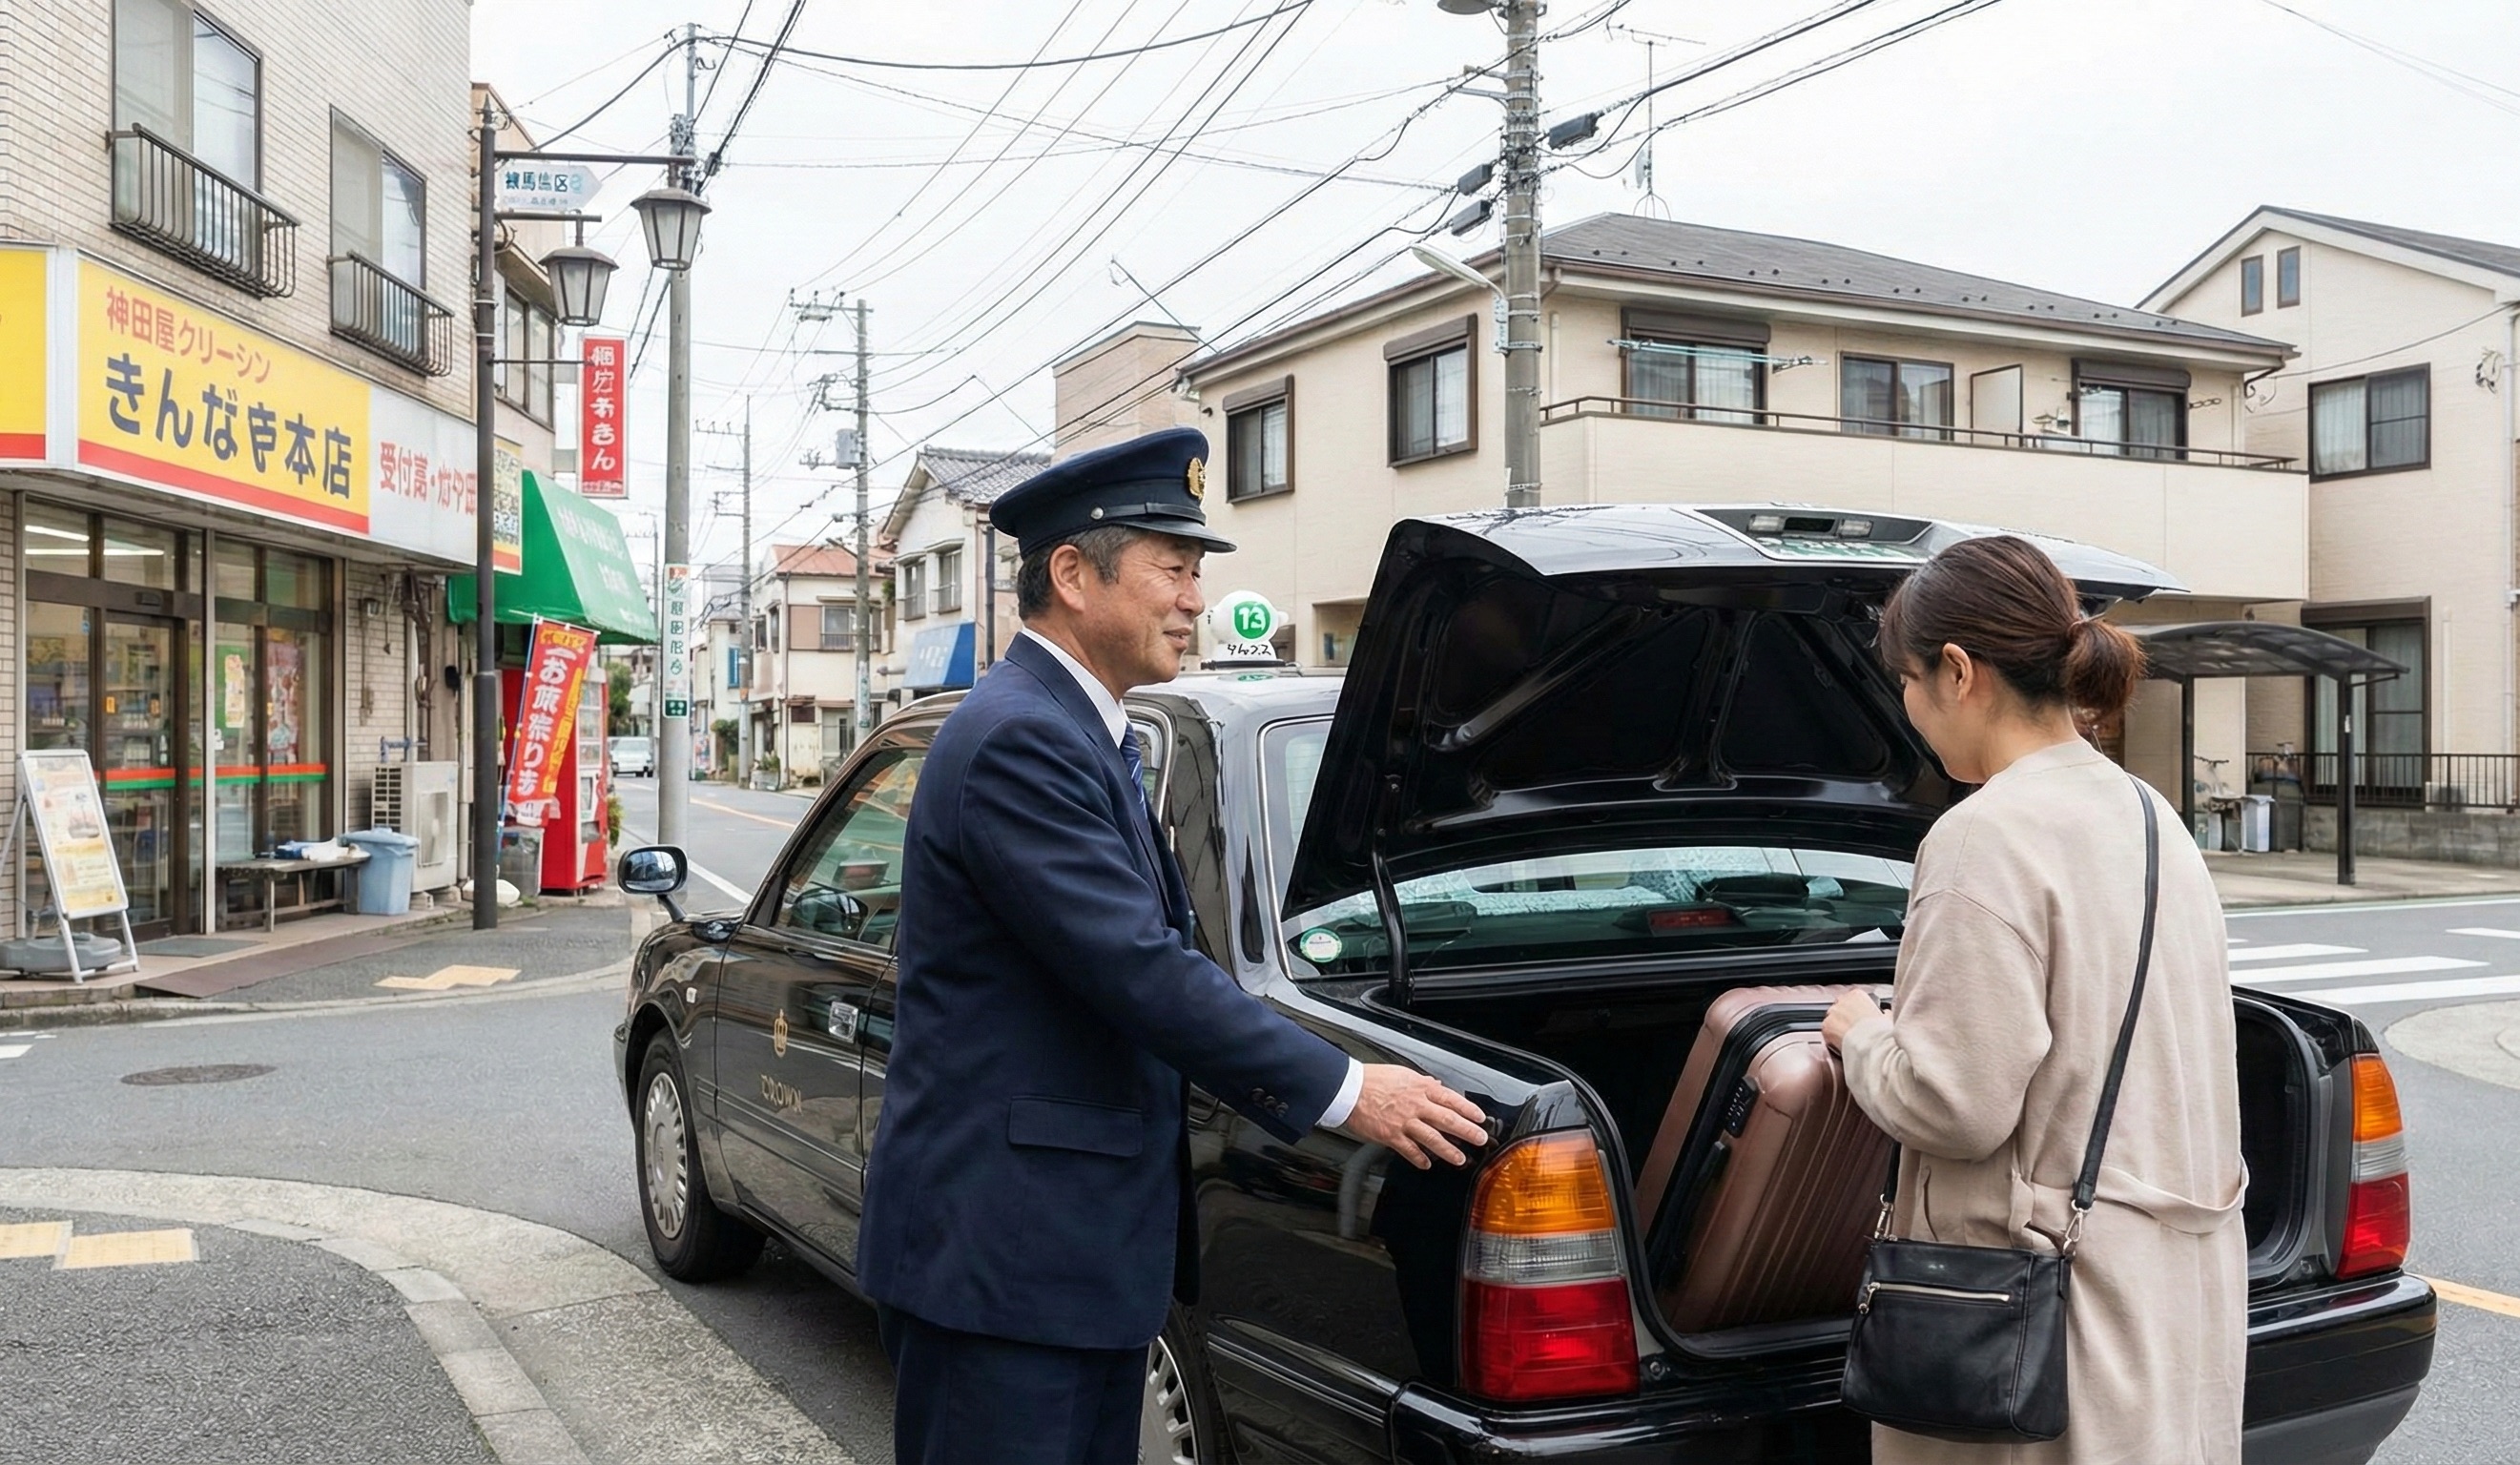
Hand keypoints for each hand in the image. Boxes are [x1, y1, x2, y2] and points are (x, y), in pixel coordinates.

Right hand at [1342, 1065, 1488, 1168]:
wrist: (1348, 1089)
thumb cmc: (1371, 1080)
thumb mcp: (1402, 1074)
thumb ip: (1421, 1082)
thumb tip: (1436, 1084)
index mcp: (1420, 1088)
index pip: (1451, 1099)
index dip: (1468, 1109)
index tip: (1480, 1117)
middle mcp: (1415, 1105)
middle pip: (1447, 1119)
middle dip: (1467, 1131)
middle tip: (1480, 1139)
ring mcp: (1404, 1122)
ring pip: (1432, 1138)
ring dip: (1449, 1150)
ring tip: (1460, 1158)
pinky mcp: (1391, 1136)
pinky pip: (1409, 1150)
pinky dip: (1419, 1159)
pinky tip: (1426, 1164)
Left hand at [1822, 989, 1884, 1052]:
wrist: (1871, 1042)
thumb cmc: (1880, 1030)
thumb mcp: (1886, 1018)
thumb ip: (1884, 1013)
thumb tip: (1886, 1014)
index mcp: (1857, 995)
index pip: (1851, 998)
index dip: (1854, 1010)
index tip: (1857, 1018)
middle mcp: (1842, 1001)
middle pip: (1839, 1008)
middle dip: (1843, 1017)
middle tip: (1852, 1029)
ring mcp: (1832, 1013)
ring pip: (1831, 1019)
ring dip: (1836, 1027)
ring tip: (1847, 1038)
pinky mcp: (1825, 1026)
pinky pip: (1826, 1031)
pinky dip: (1831, 1037)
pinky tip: (1840, 1042)